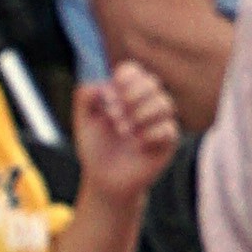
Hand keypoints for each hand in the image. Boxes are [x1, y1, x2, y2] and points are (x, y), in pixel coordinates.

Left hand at [73, 62, 179, 196]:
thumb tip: (101, 85)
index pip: (134, 71)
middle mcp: (145, 105)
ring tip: (123, 130)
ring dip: (142, 113)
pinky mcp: (167, 143)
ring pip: (165, 103)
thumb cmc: (96, 149)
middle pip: (152, 82)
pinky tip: (138, 144)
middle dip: (133, 94)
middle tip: (114, 115)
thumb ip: (84, 98)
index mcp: (125, 95)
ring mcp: (158, 123)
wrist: (104, 181)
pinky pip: (169, 129)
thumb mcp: (83, 122)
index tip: (115, 87)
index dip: (127, 75)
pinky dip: (151, 133)